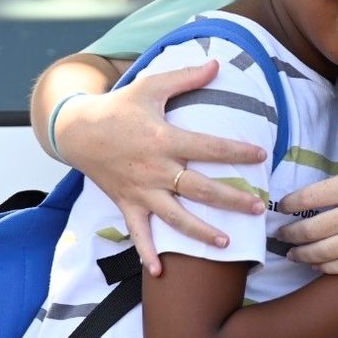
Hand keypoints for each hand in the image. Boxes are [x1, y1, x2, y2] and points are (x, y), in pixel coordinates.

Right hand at [55, 59, 267, 274]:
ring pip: (175, 217)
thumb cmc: (119, 107)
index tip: (261, 156)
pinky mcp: (126, 203)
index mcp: (164, 139)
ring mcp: (141, 191)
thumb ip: (186, 77)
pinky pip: (138, 233)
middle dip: (231, 199)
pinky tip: (160, 273)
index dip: (235, 152)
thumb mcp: (151, 86)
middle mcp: (155, 169)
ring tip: (227, 244)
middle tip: (259, 207)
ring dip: (200, 232)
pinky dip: (147, 253)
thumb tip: (218, 63)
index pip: (208, 147)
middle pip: (199, 189)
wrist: (77, 130)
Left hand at [277, 161, 337, 272]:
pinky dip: (325, 267)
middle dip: (290, 233)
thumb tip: (313, 195)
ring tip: (292, 253)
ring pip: (324, 252)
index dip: (290, 204)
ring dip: (302, 254)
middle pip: (312, 229)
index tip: (282, 207)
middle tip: (280, 234)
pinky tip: (317, 263)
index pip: (310, 197)